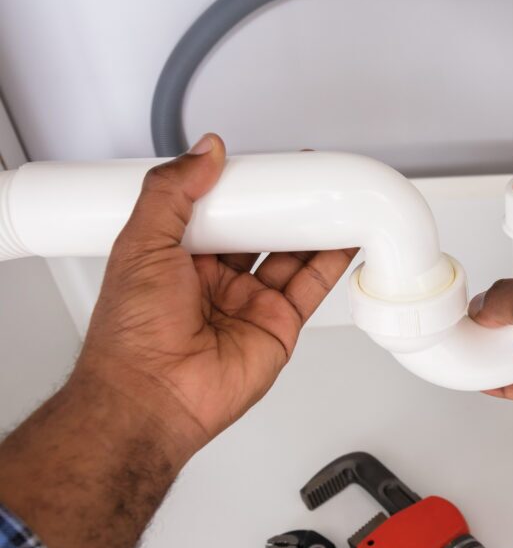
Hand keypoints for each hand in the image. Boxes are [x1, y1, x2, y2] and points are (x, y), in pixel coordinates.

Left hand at [73, 134, 355, 461]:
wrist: (152, 395)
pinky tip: (345, 236)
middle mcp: (216, 279)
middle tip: (306, 176)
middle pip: (262, 230)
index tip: (264, 164)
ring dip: (314, 226)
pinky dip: (333, 260)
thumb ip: (171, 192)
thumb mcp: (140, 242)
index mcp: (178, 256)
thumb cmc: (132, 336)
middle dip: (284, 204)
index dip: (243, 186)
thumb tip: (204, 152)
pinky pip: (312, 286)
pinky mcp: (279, 324)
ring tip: (335, 197)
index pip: (219, 209)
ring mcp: (250, 302)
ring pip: (292, 254)